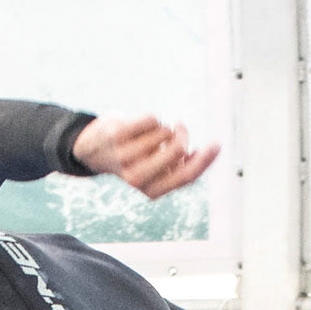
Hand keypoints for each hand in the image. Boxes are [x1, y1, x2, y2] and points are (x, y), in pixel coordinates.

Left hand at [72, 112, 219, 200]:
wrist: (93, 150)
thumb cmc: (133, 158)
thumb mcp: (157, 170)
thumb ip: (179, 167)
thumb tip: (204, 154)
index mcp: (151, 190)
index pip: (186, 176)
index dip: (205, 160)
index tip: (217, 144)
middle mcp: (137, 178)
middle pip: (179, 150)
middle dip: (184, 135)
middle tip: (179, 128)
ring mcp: (126, 156)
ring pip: (165, 131)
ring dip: (162, 128)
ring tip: (147, 134)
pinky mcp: (118, 134)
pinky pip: (152, 119)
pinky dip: (151, 118)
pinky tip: (139, 126)